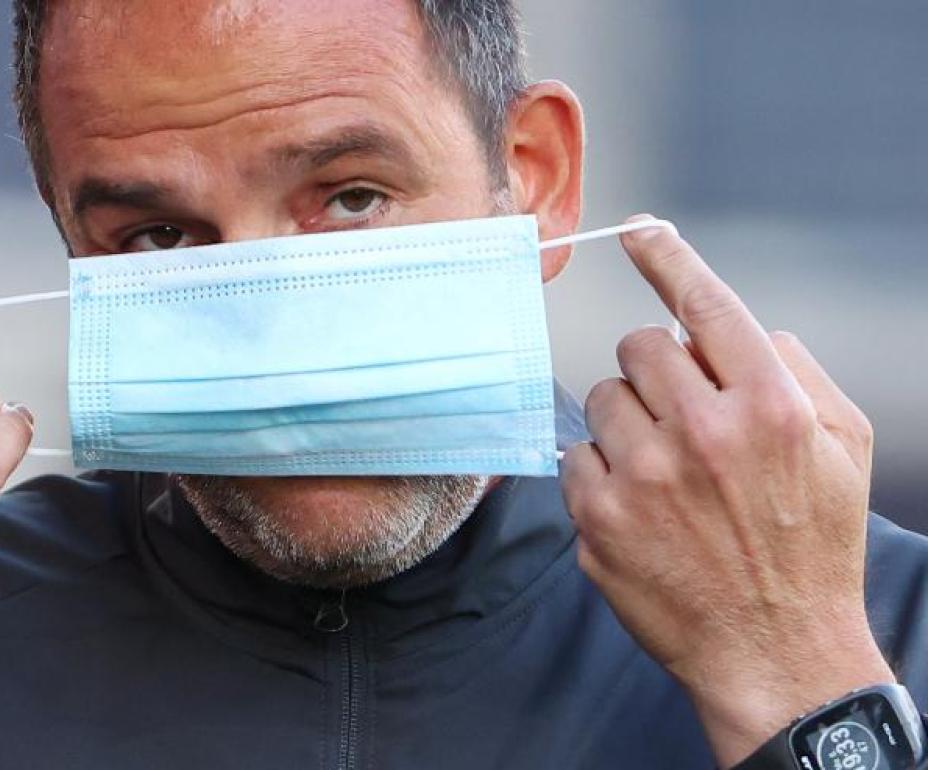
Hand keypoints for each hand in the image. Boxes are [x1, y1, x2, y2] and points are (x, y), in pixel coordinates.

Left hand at [561, 216, 892, 767]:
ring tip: (665, 473)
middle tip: (683, 420)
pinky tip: (639, 507)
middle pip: (640, 346)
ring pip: (602, 395)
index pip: (704, 303)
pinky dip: (600, 471)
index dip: (666, 257)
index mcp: (769, 405)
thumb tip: (742, 329)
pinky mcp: (599, 517)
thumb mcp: (844, 451)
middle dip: (657, 373)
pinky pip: (576, 453)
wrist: (776, 653)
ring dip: (626, 421)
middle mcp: (702, 431)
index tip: (636, 228)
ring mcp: (644, 476)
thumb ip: (795, 372)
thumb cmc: (814, 547)